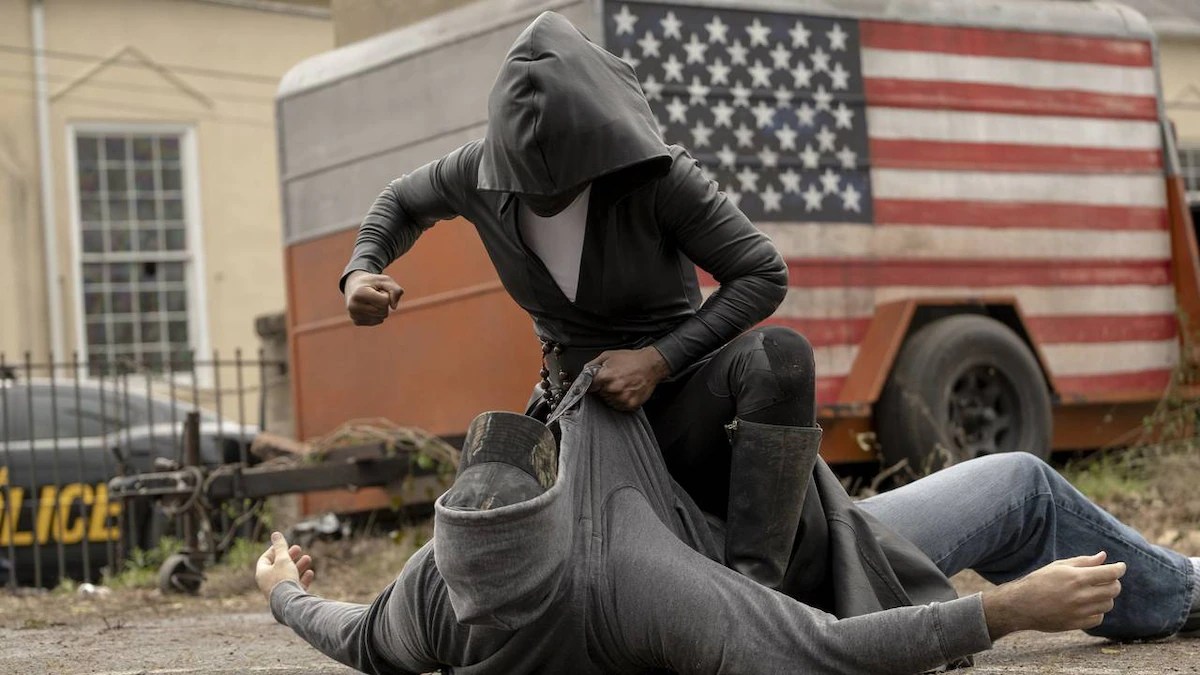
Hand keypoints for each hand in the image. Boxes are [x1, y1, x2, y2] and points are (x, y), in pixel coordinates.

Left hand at [255, 531, 315, 598]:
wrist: (289, 603)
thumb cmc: (283, 579)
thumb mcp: (283, 559)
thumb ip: (280, 546)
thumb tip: (275, 533)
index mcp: (262, 573)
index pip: (265, 558)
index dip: (274, 550)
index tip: (284, 544)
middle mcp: (268, 583)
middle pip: (278, 566)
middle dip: (290, 556)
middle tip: (299, 548)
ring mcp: (278, 591)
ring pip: (288, 575)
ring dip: (298, 566)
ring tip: (308, 558)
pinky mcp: (288, 598)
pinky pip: (295, 586)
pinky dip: (303, 578)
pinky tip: (310, 573)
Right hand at [344, 271, 403, 325]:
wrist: (354, 285)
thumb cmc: (372, 282)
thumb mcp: (385, 280)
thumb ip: (396, 290)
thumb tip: (394, 307)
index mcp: (359, 293)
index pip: (385, 302)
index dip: (386, 295)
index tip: (377, 289)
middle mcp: (354, 306)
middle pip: (383, 311)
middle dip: (384, 303)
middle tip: (375, 294)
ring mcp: (354, 315)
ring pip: (381, 318)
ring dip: (381, 308)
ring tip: (371, 300)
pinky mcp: (356, 321)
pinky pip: (377, 321)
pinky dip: (377, 314)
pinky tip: (368, 306)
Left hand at [586, 348, 670, 410]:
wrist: (651, 365)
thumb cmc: (632, 359)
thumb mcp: (609, 355)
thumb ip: (593, 364)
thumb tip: (584, 371)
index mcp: (605, 376)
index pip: (589, 387)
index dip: (592, 385)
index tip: (594, 385)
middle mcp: (613, 389)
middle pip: (599, 394)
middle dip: (603, 388)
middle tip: (613, 380)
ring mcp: (622, 398)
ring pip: (608, 401)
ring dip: (611, 395)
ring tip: (621, 384)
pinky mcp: (630, 404)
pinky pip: (618, 406)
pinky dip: (620, 400)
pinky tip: (626, 390)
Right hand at [981, 551, 1125, 638]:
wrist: (1021, 605)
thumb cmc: (1039, 581)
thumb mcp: (1059, 566)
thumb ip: (1083, 562)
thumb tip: (1104, 557)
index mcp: (1076, 578)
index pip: (1110, 573)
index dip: (1119, 568)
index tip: (1121, 566)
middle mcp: (1080, 595)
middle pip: (1113, 589)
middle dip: (1113, 582)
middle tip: (1106, 579)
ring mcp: (1079, 611)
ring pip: (1108, 604)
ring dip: (1105, 597)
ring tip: (1094, 592)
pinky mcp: (1076, 623)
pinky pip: (1098, 618)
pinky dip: (1097, 611)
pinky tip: (1087, 605)